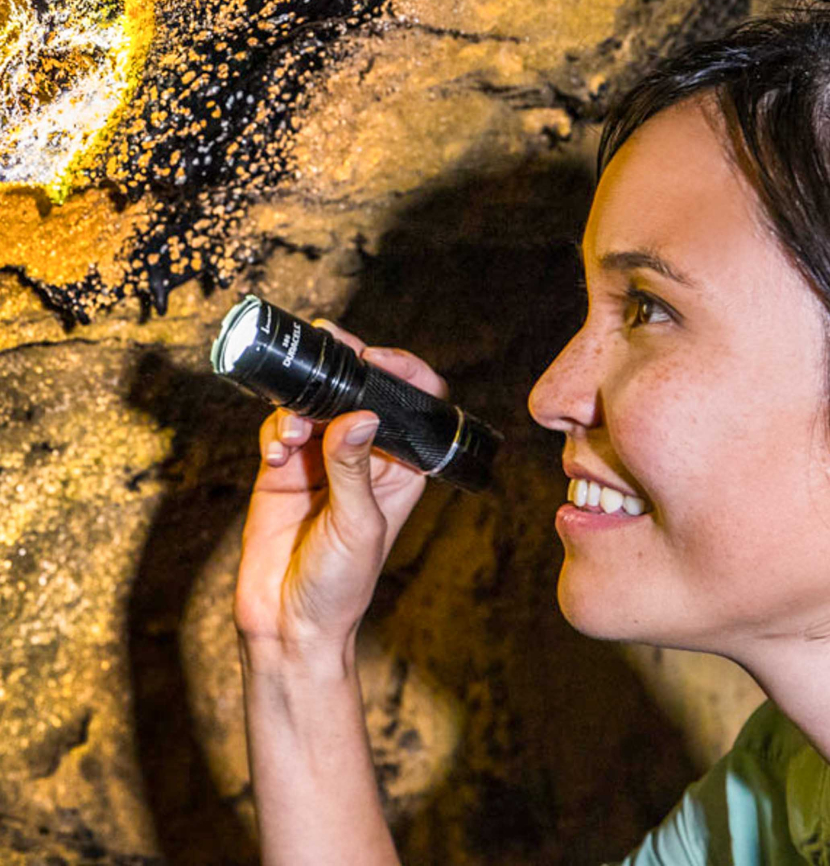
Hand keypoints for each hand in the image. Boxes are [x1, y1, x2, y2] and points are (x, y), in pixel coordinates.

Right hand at [233, 320, 447, 666]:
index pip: (414, 404)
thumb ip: (352, 469)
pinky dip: (275, 430)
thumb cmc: (340, 586)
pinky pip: (280, 428)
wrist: (287, 625)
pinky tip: (275, 452)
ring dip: (302, 406)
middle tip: (329, 344)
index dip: (403, 373)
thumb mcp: (356, 526)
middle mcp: (364, 457)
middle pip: (362, 392)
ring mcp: (321, 459)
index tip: (377, 359)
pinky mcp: (284, 468)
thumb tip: (359, 416)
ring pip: (316, 403)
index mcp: (401, 468)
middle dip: (346, 367)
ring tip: (291, 434)